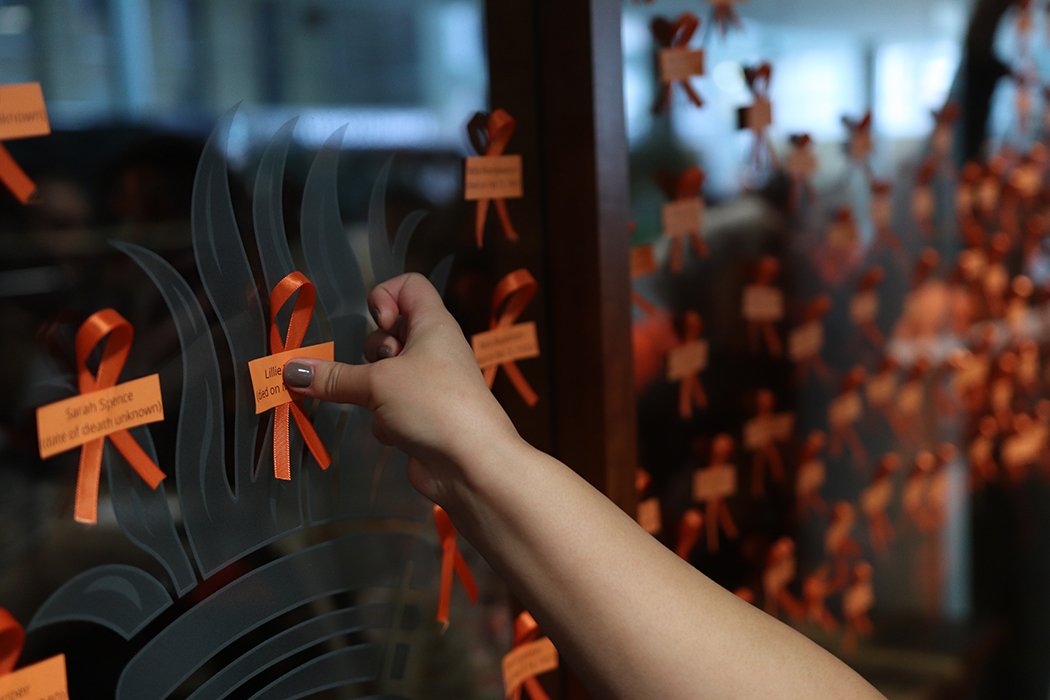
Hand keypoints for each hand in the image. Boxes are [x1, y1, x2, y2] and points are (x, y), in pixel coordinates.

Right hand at [283, 273, 520, 505]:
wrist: (471, 464)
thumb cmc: (435, 404)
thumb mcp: (378, 384)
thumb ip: (332, 377)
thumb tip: (289, 370)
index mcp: (434, 324)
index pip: (410, 285)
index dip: (385, 296)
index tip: (379, 323)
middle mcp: (434, 349)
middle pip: (389, 331)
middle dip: (374, 351)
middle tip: (381, 369)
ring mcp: (428, 384)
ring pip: (384, 374)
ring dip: (374, 391)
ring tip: (388, 404)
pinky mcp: (421, 416)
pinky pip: (388, 407)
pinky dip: (385, 420)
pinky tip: (397, 432)